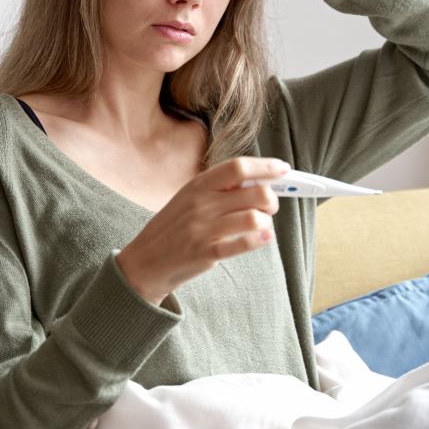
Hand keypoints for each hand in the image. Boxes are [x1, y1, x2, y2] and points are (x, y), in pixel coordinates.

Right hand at [116, 156, 289, 306]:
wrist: (145, 261)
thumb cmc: (173, 228)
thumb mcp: (189, 199)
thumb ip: (219, 189)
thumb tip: (259, 180)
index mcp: (198, 185)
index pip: (238, 167)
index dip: (265, 166)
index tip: (283, 169)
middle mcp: (201, 203)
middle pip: (254, 192)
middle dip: (271, 199)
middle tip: (269, 206)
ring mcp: (202, 228)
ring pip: (253, 217)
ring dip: (266, 221)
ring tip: (261, 225)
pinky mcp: (206, 252)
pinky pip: (243, 243)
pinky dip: (260, 239)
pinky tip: (262, 237)